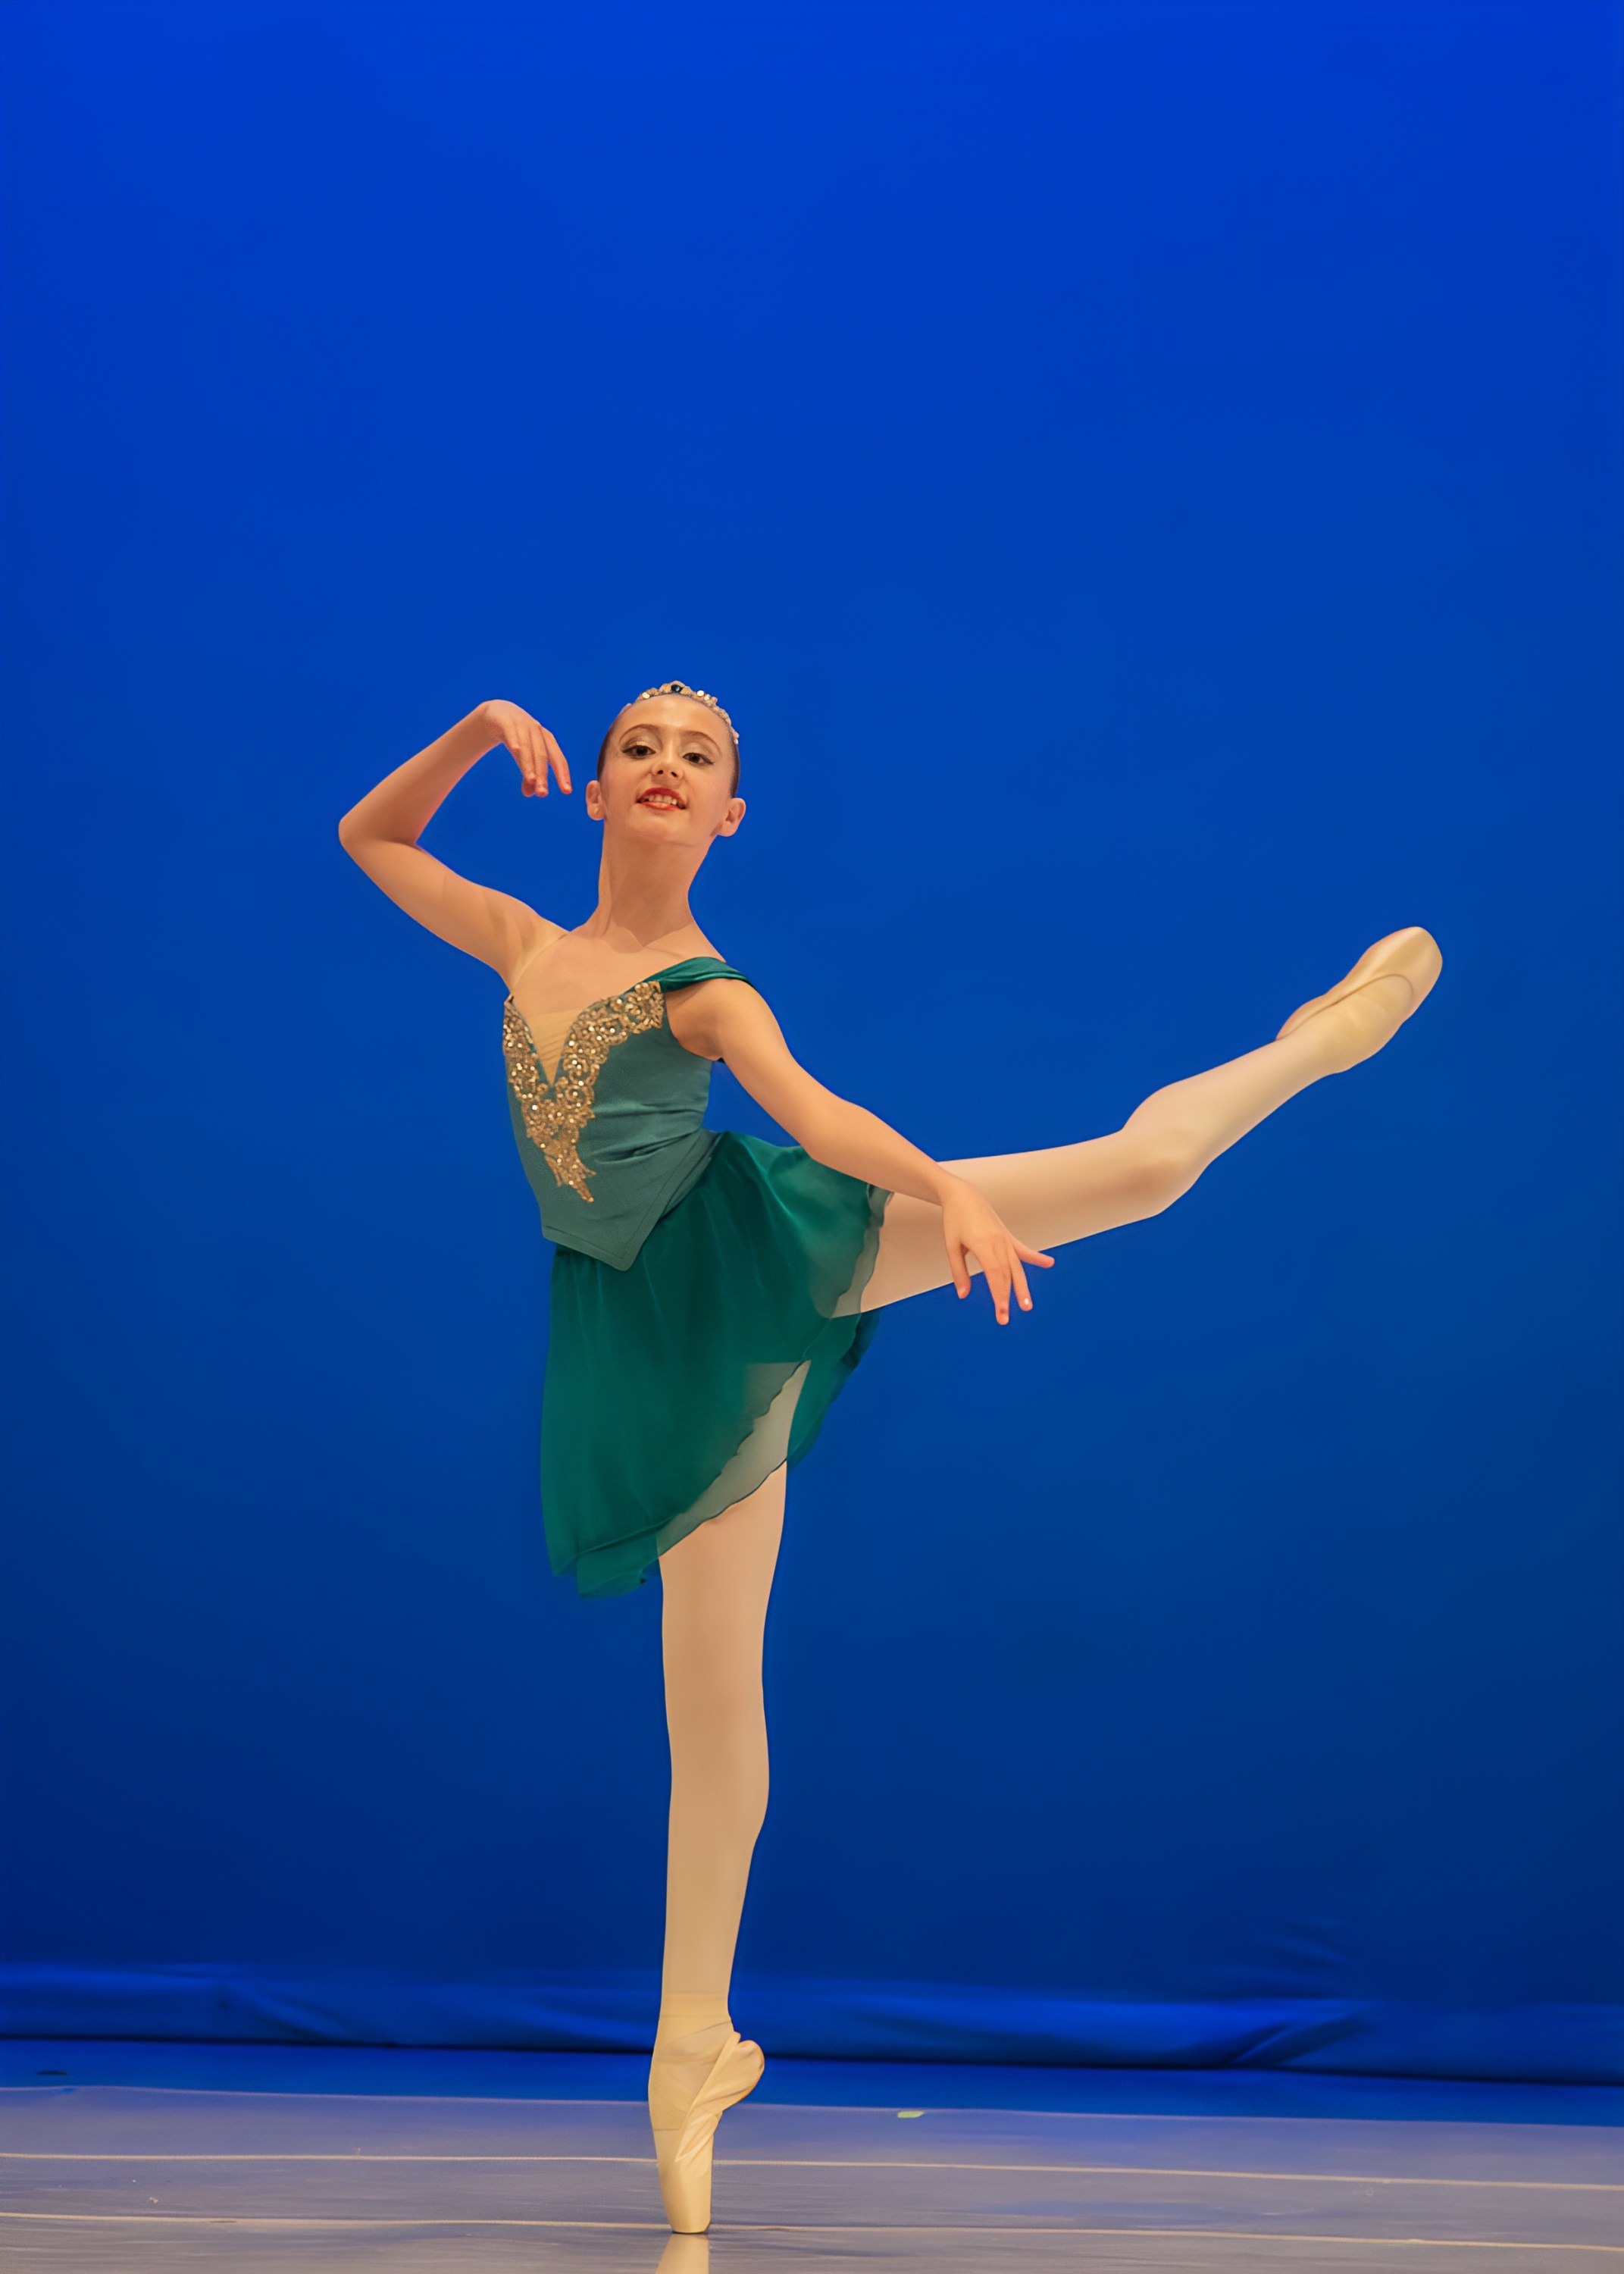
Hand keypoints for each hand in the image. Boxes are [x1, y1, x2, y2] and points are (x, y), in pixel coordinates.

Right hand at [478, 700, 571, 798]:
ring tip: (531, 780)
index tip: (567, 791)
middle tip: (543, 794)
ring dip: (529, 763)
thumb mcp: (522, 757)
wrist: (496, 713)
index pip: (557, 759)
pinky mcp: (506, 720)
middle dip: (543, 774)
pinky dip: (515, 740)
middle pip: (543, 755)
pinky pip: (511, 731)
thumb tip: (530, 794)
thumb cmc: (515, 738)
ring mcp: (522, 724)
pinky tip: (516, 750)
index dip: (562, 774)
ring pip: (528, 746)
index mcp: (546, 740)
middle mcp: (537, 731)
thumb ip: (527, 773)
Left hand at [937, 1175, 1054, 1323]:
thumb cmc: (955, 1220)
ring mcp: (1005, 1239)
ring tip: (1028, 1305)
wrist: (963, 1196)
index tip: (1002, 1313)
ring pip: (1017, 1266)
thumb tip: (963, 1295)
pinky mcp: (1008, 1236)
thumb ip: (959, 1271)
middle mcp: (998, 1243)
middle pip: (1007, 1275)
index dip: (1000, 1296)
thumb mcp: (952, 1246)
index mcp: (983, 1245)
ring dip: (1022, 1287)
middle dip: (1007, 1298)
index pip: (995, 1276)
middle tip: (1005, 1319)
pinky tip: (1049, 1263)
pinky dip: (1036, 1257)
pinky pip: (1023, 1249)